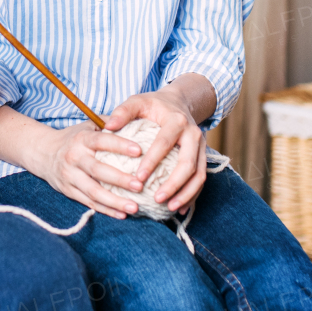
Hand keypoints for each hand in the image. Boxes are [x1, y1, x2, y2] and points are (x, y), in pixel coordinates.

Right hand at [34, 121, 147, 218]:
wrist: (43, 152)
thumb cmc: (74, 138)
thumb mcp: (87, 125)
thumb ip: (109, 123)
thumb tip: (135, 120)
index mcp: (81, 139)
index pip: (102, 141)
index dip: (120, 145)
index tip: (139, 151)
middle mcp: (74, 157)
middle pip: (98, 170)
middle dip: (120, 179)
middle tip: (140, 185)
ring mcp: (70, 176)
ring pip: (93, 191)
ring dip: (114, 201)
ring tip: (134, 207)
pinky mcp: (68, 191)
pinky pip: (88, 202)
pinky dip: (106, 210)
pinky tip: (122, 214)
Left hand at [104, 90, 206, 213]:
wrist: (180, 102)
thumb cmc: (154, 104)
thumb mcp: (138, 101)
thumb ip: (123, 111)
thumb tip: (108, 125)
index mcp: (177, 121)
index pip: (165, 143)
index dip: (152, 161)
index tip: (138, 178)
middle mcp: (193, 134)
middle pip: (188, 164)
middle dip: (174, 184)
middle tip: (156, 198)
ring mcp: (202, 147)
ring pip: (199, 175)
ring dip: (186, 194)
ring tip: (169, 208)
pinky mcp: (203, 157)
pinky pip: (201, 179)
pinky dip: (192, 196)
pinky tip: (179, 209)